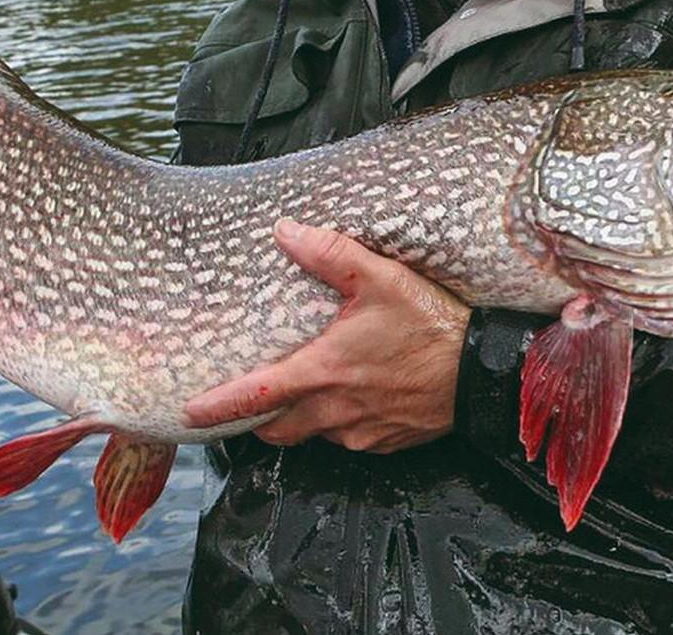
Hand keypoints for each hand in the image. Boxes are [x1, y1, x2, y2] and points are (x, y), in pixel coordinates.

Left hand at [184, 219, 468, 452]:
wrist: (483, 373)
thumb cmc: (432, 324)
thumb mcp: (381, 278)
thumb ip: (330, 254)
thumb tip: (284, 231)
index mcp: (323, 370)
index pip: (255, 396)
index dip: (218, 406)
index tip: (189, 413)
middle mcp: (335, 409)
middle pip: (277, 428)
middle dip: (260, 418)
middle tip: (254, 400)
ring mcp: (361, 431)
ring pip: (314, 433)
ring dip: (305, 416)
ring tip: (313, 388)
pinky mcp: (386, 442)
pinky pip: (351, 436)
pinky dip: (343, 420)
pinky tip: (360, 393)